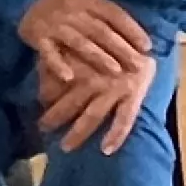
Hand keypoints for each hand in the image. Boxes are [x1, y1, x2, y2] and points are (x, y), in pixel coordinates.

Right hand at [19, 0, 152, 84]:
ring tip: (116, 71)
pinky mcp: (38, 38)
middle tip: (139, 65)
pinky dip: (58, 65)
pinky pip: (49, 53)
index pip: (113, 14)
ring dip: (98, 57)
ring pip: (79, 42)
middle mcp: (72, 11)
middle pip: (100, 31)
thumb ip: (105, 14)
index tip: (147, 46)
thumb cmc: (63, 3)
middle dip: (121, 49)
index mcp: (86, 0)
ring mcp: (54, 25)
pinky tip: (69, 77)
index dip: (132, 29)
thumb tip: (137, 35)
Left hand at [38, 49, 156, 154]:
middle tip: (41, 130)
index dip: (45, 96)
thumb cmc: (113, 38)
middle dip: (54, 118)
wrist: (147, 36)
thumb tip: (44, 68)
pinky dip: (116, 134)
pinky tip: (106, 149)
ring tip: (65, 147)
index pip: (56, 84)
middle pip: (70, 103)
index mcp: (81, 64)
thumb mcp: (86, 41)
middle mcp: (95, 79)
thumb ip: (66, 54)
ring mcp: (115, 90)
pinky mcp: (134, 95)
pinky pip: (124, 119)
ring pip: (92, 115)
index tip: (38, 105)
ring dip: (78, 133)